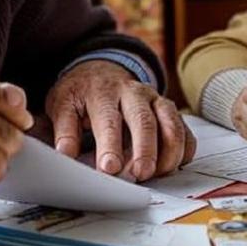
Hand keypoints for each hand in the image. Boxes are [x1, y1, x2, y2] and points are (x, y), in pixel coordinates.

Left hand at [45, 60, 195, 180]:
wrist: (100, 71)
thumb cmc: (81, 94)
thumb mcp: (62, 104)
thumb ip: (64, 129)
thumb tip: (65, 154)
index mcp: (103, 91)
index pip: (108, 119)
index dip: (110, 145)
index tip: (109, 168)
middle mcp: (133, 92)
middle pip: (144, 120)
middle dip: (145, 150)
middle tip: (140, 174)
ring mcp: (154, 99)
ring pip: (170, 123)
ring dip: (168, 151)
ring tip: (158, 174)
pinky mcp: (168, 110)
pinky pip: (184, 129)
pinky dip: (184, 148)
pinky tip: (174, 165)